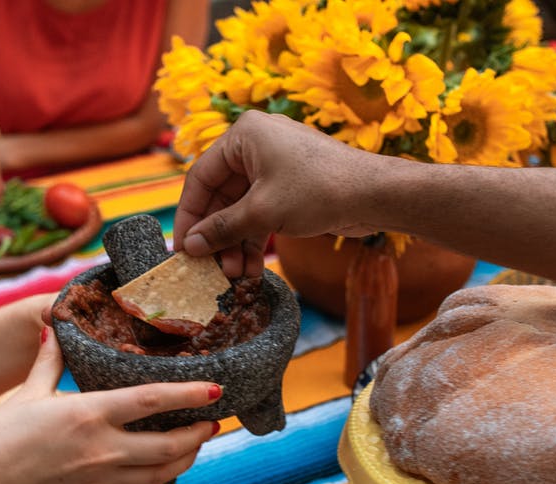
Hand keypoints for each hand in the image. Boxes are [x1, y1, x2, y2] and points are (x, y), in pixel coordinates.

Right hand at [0, 326, 219, 483]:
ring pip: (160, 475)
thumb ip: (50, 360)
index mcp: (88, 414)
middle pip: (168, 446)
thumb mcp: (27, 392)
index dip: (188, 395)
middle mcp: (101, 449)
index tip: (215, 389)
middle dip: (197, 434)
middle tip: (213, 422)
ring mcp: (98, 479)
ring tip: (196, 446)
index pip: (151, 400)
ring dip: (185, 461)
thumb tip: (53, 324)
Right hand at [175, 110, 382, 276]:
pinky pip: (261, 212)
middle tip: (211, 269)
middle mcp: (256, 145)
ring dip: (236, 243)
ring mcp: (275, 166)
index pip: (200, 178)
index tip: (181, 249)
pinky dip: (255, 238)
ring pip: (241, 208)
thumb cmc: (317, 191)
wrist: (374, 194)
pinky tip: (250, 268)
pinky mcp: (291, 186)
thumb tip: (189, 246)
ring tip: (234, 276)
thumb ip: (221, 229)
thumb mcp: (262, 212)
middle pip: (221, 196)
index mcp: (243, 136)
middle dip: (217, 236)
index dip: (189, 216)